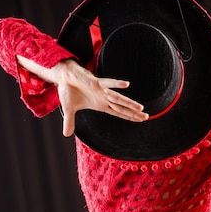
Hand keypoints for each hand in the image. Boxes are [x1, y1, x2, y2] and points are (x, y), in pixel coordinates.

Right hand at [17, 56, 147, 135]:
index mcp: (101, 105)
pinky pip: (108, 83)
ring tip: (140, 107)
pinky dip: (116, 83)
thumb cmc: (69, 91)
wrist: (63, 77)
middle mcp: (104, 98)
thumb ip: (70, 122)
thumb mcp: (69, 110)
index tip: (140, 120)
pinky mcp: (96, 83)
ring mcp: (102, 91)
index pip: (118, 113)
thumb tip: (66, 135)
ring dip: (129, 103)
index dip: (129, 117)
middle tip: (147, 117)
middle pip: (122, 108)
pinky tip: (126, 84)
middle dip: (134, 113)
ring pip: (118, 98)